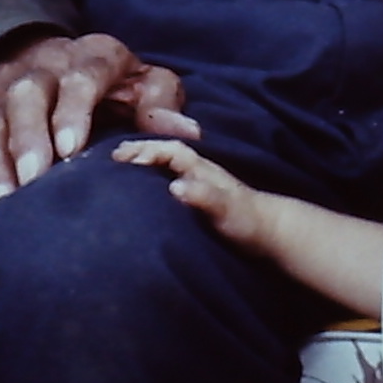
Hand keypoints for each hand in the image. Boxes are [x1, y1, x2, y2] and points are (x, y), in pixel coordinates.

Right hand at [0, 33, 198, 234]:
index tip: (72, 148)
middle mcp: (45, 74)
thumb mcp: (149, 82)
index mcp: (91, 58)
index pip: (80, 76)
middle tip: (36, 178)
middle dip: (28, 136)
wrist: (68, 68)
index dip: (72, 110)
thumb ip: (163, 103)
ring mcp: (9, 103)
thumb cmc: (121, 86)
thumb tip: (187, 133)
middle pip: (26, 95)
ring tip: (7, 207)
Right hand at [113, 138, 267, 249]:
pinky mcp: (199, 199)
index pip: (169, 150)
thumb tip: (174, 186)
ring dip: (145, 164)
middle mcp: (198, 172)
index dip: (145, 150)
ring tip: (119, 170)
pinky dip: (153, 180)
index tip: (120, 158)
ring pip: (167, 166)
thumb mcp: (225, 209)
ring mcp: (199, 184)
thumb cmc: (248, 220)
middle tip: (112, 156)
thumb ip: (202, 196)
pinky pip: (170, 181)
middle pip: (165, 153)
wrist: (270, 232)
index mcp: (201, 169)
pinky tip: (143, 191)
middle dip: (139, 152)